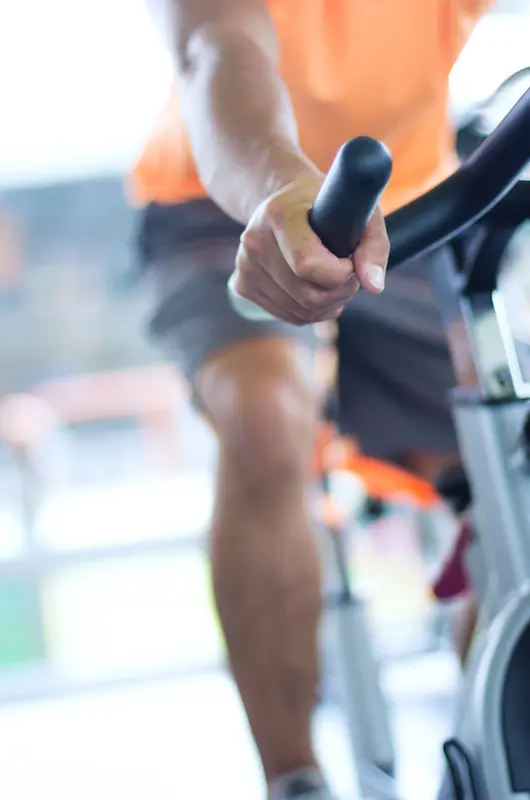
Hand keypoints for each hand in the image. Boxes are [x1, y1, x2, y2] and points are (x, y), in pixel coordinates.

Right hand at [231, 175, 389, 324]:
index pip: (307, 265)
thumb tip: (373, 286)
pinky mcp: (242, 285)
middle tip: (348, 272)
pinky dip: (311, 311)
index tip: (350, 261)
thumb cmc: (326, 205)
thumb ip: (373, 245)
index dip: (340, 274)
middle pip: (307, 296)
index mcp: (279, 215)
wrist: (283, 200)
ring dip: (328, 304)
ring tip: (333, 278)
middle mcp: (254, 241)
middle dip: (339, 292)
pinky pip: (289, 316)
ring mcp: (245, 265)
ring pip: (301, 312)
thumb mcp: (358, 212)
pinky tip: (314, 287)